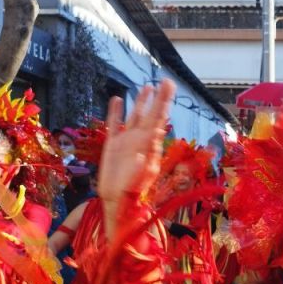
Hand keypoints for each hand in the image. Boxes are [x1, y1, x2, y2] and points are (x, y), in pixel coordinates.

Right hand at [97, 80, 174, 205]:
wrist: (116, 202)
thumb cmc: (130, 194)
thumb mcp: (137, 182)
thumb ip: (141, 168)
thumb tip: (144, 152)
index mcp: (149, 146)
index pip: (159, 120)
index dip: (164, 103)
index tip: (170, 87)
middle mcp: (140, 141)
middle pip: (150, 115)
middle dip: (158, 98)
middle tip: (166, 81)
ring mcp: (126, 141)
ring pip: (135, 117)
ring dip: (141, 103)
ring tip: (147, 87)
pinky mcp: (112, 145)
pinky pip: (114, 124)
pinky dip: (115, 112)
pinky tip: (117, 99)